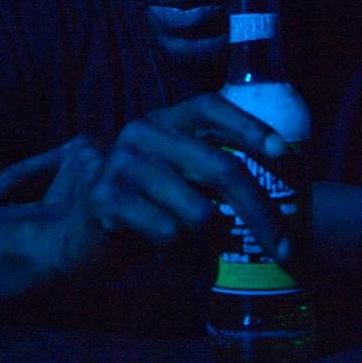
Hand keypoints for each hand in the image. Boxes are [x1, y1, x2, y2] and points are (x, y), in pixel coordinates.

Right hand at [0, 93, 289, 276]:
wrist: (74, 236)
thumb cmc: (142, 208)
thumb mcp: (179, 181)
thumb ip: (213, 174)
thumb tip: (281, 192)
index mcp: (164, 120)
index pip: (211, 108)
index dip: (249, 128)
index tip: (284, 155)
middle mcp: (142, 133)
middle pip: (220, 168)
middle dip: (261, 212)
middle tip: (286, 248)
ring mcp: (121, 164)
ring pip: (198, 212)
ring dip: (207, 242)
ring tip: (192, 247)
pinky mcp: (105, 199)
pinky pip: (168, 234)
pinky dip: (177, 254)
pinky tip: (162, 251)